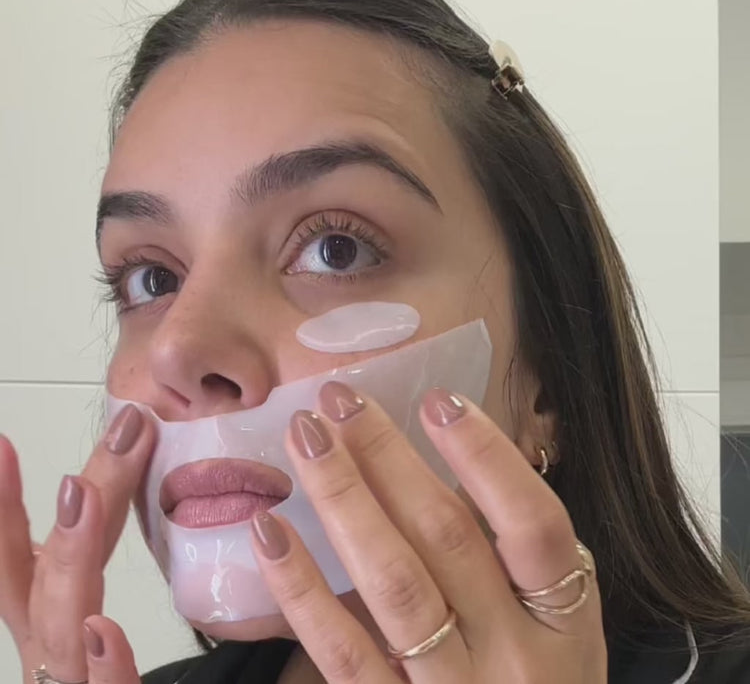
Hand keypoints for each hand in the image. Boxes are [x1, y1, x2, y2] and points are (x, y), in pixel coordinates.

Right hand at [0, 406, 153, 683]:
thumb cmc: (103, 681)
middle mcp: (53, 658)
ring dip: (69, 561)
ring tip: (79, 494)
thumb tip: (93, 500)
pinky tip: (105, 630)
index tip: (2, 445)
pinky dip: (106, 669)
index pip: (30, 560)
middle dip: (44, 506)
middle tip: (77, 435)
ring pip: (62, 630)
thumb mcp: (92, 640)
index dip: (8, 508)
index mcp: (56, 631)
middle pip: (40, 579)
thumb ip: (82, 577)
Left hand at [250, 383, 607, 682]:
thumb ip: (505, 552)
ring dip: (343, 498)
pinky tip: (270, 529)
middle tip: (340, 400)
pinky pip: (342, 654)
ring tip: (305, 438)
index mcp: (565, 621)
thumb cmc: (533, 682)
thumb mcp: (552, 624)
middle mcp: (516, 657)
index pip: (535, 524)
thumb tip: (435, 457)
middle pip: (448, 538)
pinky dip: (302, 588)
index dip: (488, 456)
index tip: (438, 400)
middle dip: (387, 456)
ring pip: (394, 585)